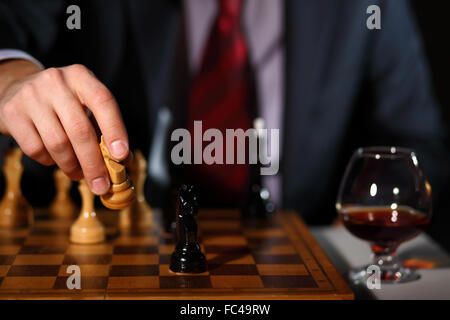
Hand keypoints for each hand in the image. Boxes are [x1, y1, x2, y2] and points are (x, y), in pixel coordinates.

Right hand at [0, 60, 128, 194]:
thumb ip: (104, 129)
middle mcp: (56, 82)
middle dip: (93, 163)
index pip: (103, 101)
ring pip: (58, 143)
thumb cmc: (64, 103)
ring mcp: (31, 96)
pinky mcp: (12, 113)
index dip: (115, 130)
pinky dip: (50, 161)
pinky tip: (55, 159)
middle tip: (101, 185)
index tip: (121, 156)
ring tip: (80, 175)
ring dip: (73, 166)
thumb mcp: (85, 104)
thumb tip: (124, 162)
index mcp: (81, 77)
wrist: (19, 87)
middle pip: (80, 129)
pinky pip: (36, 148)